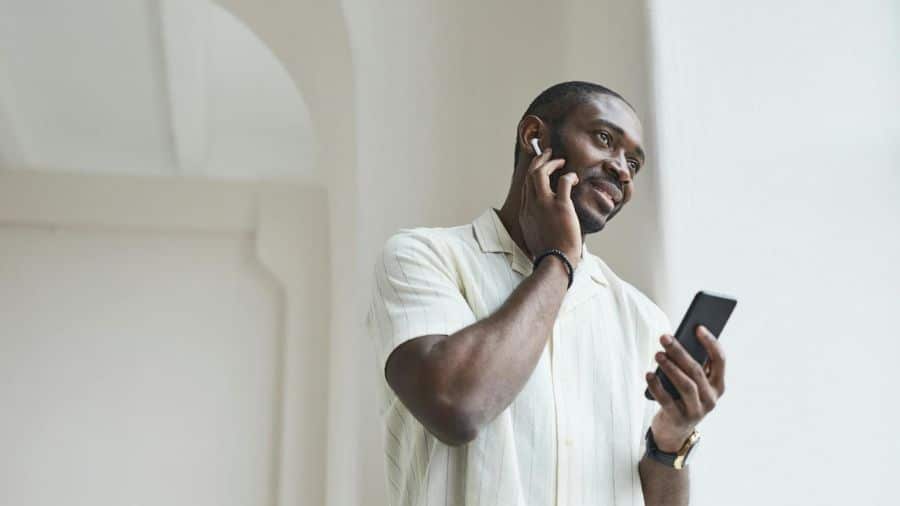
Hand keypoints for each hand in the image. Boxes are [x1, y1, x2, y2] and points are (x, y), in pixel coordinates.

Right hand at [518, 147, 581, 266]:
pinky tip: (575, 178)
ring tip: (561, 160)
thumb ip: (537, 224)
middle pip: (530, 175)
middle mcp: (531, 205)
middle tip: (549, 153)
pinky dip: (569, 176)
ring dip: (551, 163)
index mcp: (526, 212)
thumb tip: (545, 221)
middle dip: (540, 160)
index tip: (541, 167)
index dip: (533, 173)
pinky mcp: (560, 207)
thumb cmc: (550, 254)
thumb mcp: (536, 236)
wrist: (555, 262)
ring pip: (541, 173)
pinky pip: (564, 182)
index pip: (526, 185)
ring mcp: (544, 205)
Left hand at [645, 325, 725, 451]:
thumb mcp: (691, 383)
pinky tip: (648, 374)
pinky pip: (667, 400)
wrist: (674, 432)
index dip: (710, 343)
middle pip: (697, 371)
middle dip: (680, 352)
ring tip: (657, 354)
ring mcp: (696, 411)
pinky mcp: (679, 419)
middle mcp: (711, 399)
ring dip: (670, 367)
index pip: (720, 361)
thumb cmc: (682, 398)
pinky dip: (657, 386)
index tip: (698, 327)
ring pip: (686, 385)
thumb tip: (677, 341)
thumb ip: (690, 366)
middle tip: (664, 337)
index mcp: (718, 386)